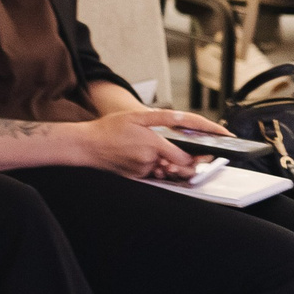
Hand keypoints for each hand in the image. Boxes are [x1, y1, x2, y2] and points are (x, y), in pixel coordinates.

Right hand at [71, 108, 205, 178]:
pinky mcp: (134, 177)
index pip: (185, 157)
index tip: (208, 154)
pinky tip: (144, 157)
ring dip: (169, 164)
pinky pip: (151, 174)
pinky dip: (153, 167)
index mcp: (153, 144)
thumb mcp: (136, 116)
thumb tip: (184, 118)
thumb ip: (163, 117)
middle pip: (178, 167)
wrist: (86, 145)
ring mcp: (141, 170)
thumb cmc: (108, 129)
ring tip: (161, 153)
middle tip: (193, 156)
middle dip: (186, 162)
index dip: (199, 156)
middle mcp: (149, 160)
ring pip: (165, 170)